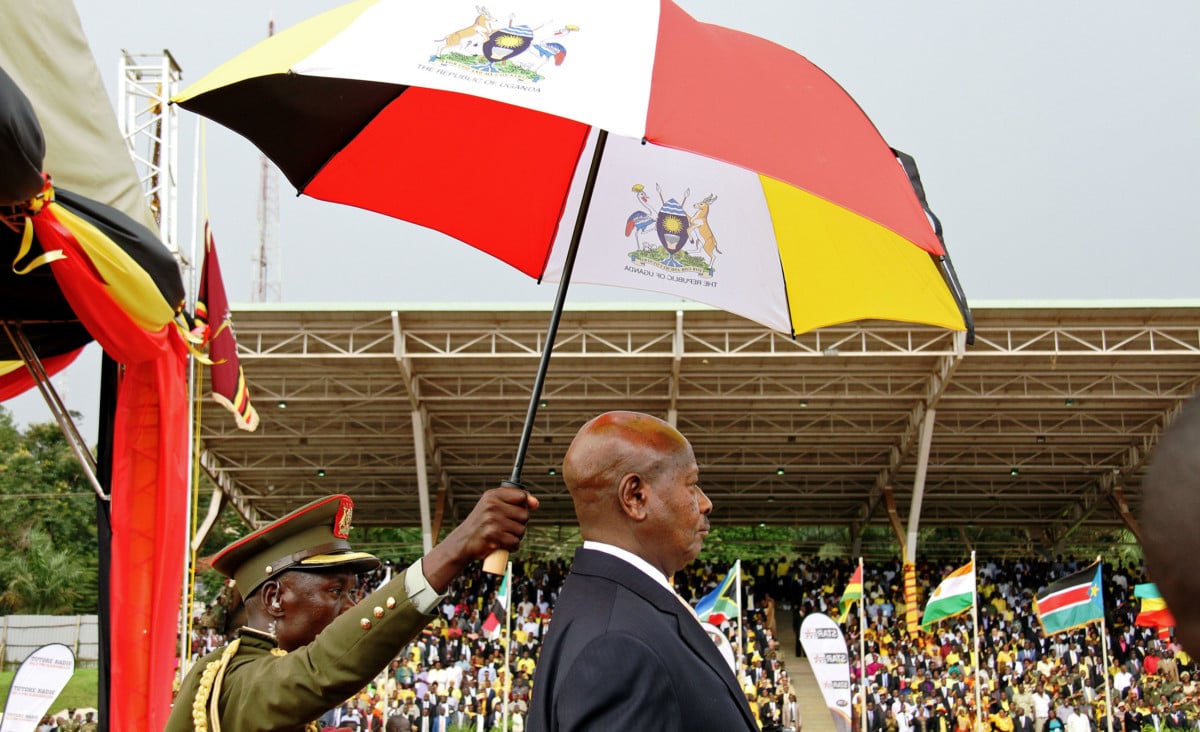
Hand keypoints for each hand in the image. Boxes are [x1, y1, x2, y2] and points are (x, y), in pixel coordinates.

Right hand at [422, 486, 538, 590]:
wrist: (462, 543)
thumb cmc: (481, 524)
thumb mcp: (492, 506)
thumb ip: (513, 501)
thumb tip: (535, 503)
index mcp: (492, 495)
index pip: (521, 495)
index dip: (524, 505)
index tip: (517, 512)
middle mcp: (492, 505)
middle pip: (524, 515)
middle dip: (519, 524)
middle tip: (506, 527)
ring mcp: (492, 520)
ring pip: (521, 530)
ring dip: (516, 537)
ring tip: (503, 536)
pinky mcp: (493, 536)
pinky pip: (515, 542)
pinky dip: (512, 547)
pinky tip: (502, 545)